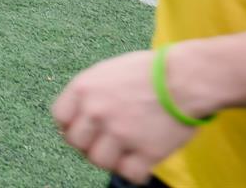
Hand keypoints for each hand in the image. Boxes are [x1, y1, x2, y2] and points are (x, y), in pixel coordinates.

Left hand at [52, 49, 198, 181]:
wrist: (186, 77)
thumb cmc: (150, 71)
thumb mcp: (107, 71)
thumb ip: (90, 93)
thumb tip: (79, 116)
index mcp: (83, 88)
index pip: (59, 118)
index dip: (71, 126)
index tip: (84, 130)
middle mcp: (96, 111)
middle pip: (76, 143)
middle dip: (89, 144)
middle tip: (105, 143)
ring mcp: (121, 133)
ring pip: (100, 161)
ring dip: (110, 159)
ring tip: (123, 152)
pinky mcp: (147, 151)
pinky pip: (130, 173)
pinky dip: (134, 172)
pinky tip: (141, 162)